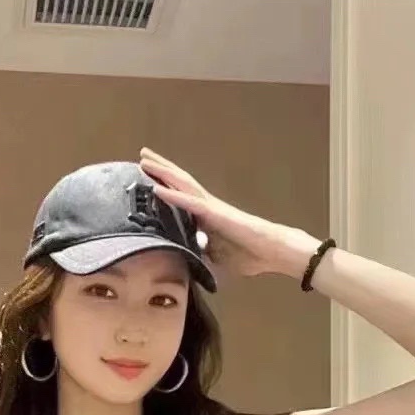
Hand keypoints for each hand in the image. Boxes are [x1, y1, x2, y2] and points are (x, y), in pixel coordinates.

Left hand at [138, 147, 320, 280]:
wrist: (272, 252)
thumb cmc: (249, 254)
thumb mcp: (216, 257)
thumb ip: (201, 253)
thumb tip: (187, 258)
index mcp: (206, 217)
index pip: (181, 196)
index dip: (165, 185)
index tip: (148, 176)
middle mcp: (207, 206)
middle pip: (179, 182)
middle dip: (161, 169)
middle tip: (142, 155)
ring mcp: (211, 208)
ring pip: (182, 185)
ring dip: (163, 173)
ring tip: (144, 160)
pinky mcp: (216, 215)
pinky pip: (190, 203)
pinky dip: (173, 196)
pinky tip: (157, 188)